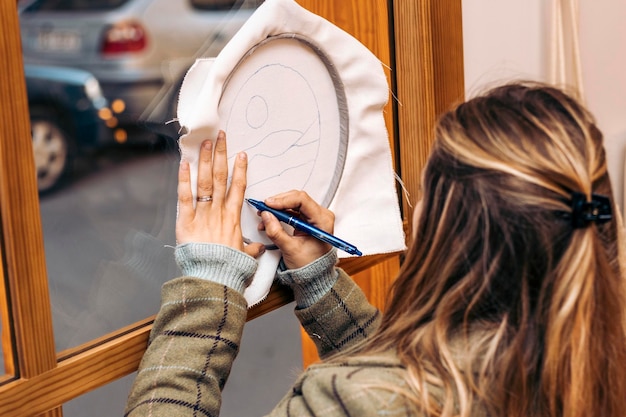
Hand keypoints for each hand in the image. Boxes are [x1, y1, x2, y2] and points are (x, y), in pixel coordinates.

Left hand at [176, 130, 263, 257]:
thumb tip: (259, 247)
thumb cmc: (230, 267)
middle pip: (220, 177)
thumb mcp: (246, 257)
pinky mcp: (186, 222)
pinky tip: (184, 164)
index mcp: (233, 218)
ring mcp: (202, 214)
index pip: (238, 187)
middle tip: (220, 138)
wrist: (214, 277)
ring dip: (205, 161)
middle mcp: (219, 211)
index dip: (240, 169)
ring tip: (205, 144)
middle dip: (220, 155)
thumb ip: (252, 249)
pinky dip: (184, 180)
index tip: (241, 154)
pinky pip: (185, 197)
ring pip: (205, 182)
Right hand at [258, 190, 333, 268]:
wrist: (315, 274)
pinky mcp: (307, 219)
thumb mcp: (290, 250)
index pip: (302, 200)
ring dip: (277, 208)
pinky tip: (270, 219)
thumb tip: (266, 216)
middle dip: (278, 203)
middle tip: (263, 208)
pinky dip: (280, 213)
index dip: (283, 200)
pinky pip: (292, 210)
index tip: (269, 204)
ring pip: (293, 203)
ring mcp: (314, 216)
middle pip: (297, 199)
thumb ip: (277, 232)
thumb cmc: (310, 265)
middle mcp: (321, 215)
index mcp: (323, 221)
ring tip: (264, 215)